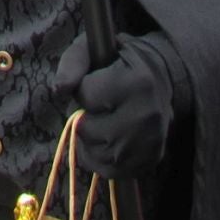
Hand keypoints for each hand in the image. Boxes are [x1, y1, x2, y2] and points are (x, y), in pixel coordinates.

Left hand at [54, 33, 174, 179]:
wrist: (160, 78)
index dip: (83, 89)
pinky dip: (99, 160)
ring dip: (88, 142)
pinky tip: (103, 142)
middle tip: (96, 108)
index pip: (88, 95)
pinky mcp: (152, 159)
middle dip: (84, 119)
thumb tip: (60, 90)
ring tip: (98, 124)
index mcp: (138, 81)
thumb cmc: (119, 61)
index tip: (96, 83)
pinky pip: (112, 171)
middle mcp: (148, 114)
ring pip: (100, 155)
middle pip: (91, 130)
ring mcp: (152, 140)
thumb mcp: (93, 49)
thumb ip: (73, 63)